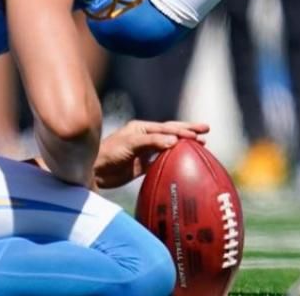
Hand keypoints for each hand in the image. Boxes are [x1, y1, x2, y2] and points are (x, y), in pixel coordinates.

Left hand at [93, 120, 208, 189]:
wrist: (93, 172)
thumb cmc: (108, 154)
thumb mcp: (130, 144)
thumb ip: (152, 142)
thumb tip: (175, 141)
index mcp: (142, 129)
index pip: (167, 128)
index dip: (183, 129)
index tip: (198, 133)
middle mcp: (145, 137)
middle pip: (171, 132)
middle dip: (189, 131)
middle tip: (206, 130)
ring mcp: (144, 151)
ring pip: (169, 145)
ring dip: (184, 144)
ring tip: (202, 144)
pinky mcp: (142, 165)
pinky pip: (162, 160)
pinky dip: (174, 159)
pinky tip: (184, 160)